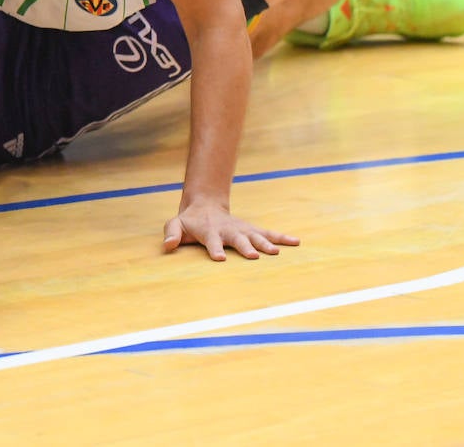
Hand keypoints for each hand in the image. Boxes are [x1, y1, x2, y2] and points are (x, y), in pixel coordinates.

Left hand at [162, 199, 299, 260]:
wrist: (205, 205)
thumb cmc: (189, 221)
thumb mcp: (175, 224)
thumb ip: (171, 233)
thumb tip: (167, 245)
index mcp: (209, 231)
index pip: (211, 241)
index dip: (215, 249)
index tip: (220, 258)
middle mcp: (228, 230)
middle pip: (238, 239)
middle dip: (245, 247)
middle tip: (254, 256)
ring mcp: (242, 230)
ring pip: (256, 236)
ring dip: (266, 243)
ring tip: (277, 252)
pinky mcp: (251, 230)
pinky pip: (269, 233)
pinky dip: (282, 237)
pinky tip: (296, 241)